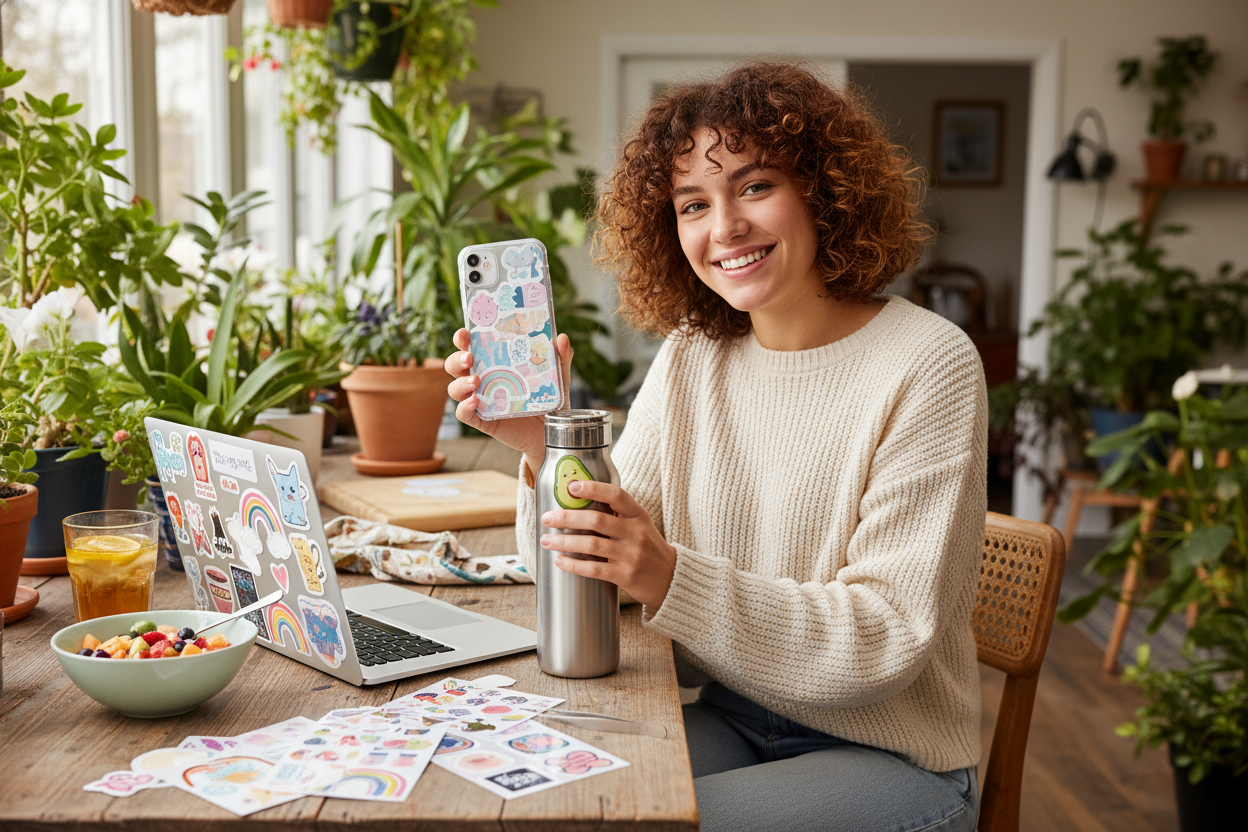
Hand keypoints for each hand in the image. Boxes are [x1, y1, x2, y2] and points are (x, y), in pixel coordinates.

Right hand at [444, 328, 573, 464]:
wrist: (551, 433)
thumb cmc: (549, 401)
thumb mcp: (558, 378)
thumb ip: (561, 358)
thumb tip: (563, 338)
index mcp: (495, 363)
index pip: (471, 347)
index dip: (463, 338)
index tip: (465, 333)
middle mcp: (482, 379)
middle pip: (455, 366)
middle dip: (456, 359)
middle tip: (470, 357)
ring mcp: (480, 400)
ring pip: (455, 389)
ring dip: (460, 383)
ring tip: (475, 382)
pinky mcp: (483, 420)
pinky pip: (463, 414)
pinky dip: (464, 407)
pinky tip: (475, 402)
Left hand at [539, 480, 675, 608]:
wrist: (671, 578)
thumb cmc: (648, 548)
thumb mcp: (639, 524)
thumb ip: (616, 514)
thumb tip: (578, 503)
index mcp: (638, 515)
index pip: (616, 495)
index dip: (593, 489)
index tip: (572, 487)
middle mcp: (636, 532)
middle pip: (597, 520)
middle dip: (567, 518)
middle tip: (547, 518)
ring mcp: (631, 554)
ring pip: (592, 544)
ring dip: (565, 542)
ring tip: (547, 541)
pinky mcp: (625, 575)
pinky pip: (594, 569)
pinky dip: (574, 565)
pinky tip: (561, 561)